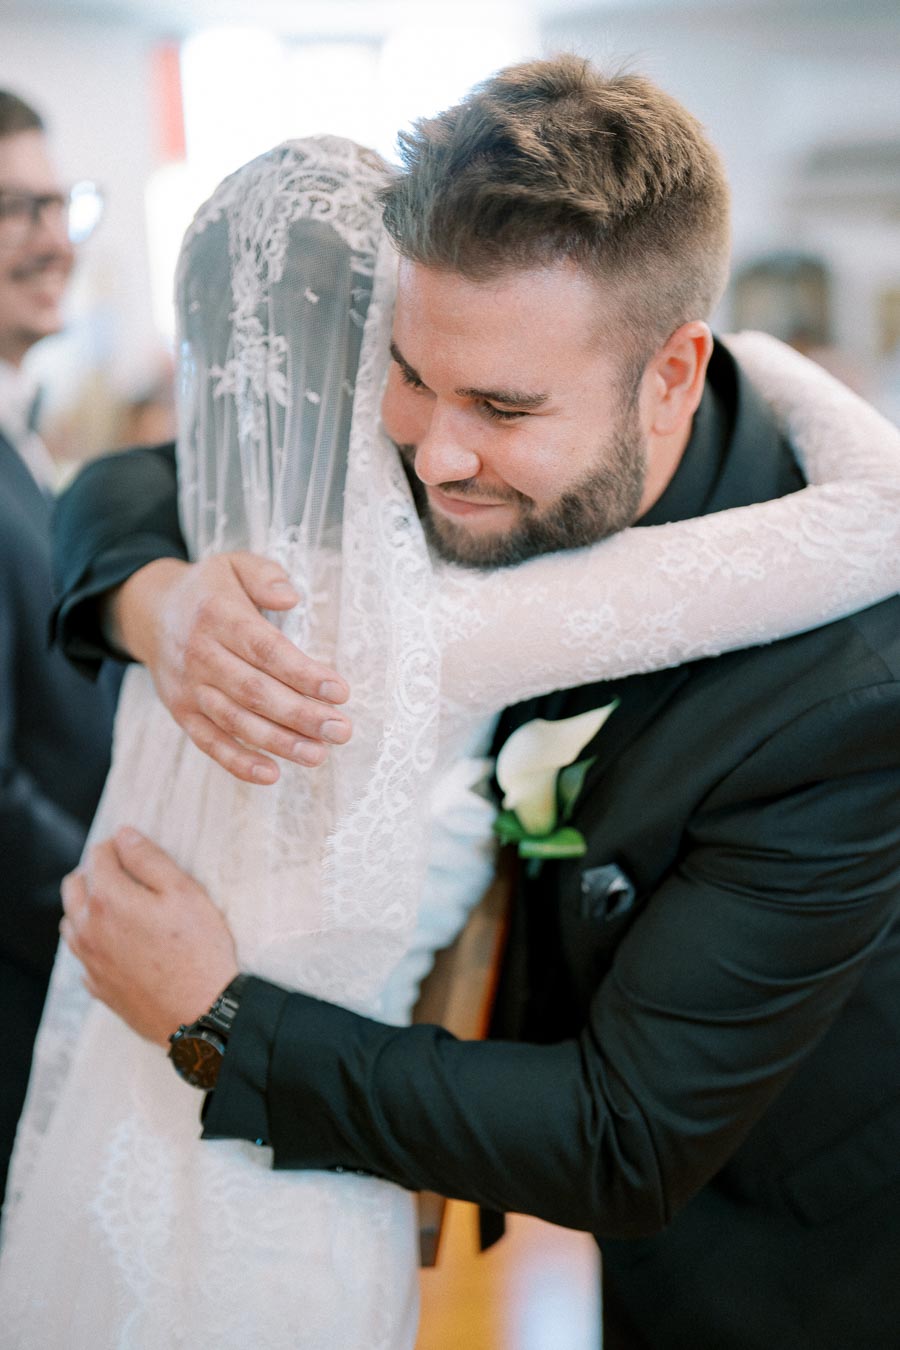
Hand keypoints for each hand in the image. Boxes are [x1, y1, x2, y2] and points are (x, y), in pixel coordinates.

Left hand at [61, 828, 239, 1046]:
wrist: (201, 1013)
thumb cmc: (199, 950)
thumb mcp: (184, 892)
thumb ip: (149, 859)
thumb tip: (124, 835)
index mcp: (108, 900)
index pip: (98, 856)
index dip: (118, 846)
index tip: (135, 849)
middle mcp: (88, 929)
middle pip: (73, 886)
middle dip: (95, 872)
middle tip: (126, 875)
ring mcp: (89, 961)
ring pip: (71, 921)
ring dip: (88, 907)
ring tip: (121, 908)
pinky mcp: (98, 986)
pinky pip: (83, 955)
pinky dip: (94, 941)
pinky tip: (122, 944)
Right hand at [107, 552, 351, 783]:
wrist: (150, 612)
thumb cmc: (209, 590)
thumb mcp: (234, 564)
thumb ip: (265, 576)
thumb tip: (290, 598)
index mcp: (218, 616)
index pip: (265, 649)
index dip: (302, 673)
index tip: (339, 691)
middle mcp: (200, 654)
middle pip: (254, 691)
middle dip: (301, 715)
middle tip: (341, 730)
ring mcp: (189, 687)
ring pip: (236, 721)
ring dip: (278, 742)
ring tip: (318, 754)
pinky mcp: (182, 712)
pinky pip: (209, 742)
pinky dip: (237, 762)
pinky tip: (272, 774)